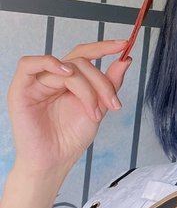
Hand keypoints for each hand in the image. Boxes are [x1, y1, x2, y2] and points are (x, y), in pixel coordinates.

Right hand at [7, 40, 131, 176]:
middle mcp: (53, 78)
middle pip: (81, 61)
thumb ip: (110, 83)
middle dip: (102, 81)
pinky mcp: (20, 89)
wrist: (55, 162)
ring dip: (86, 86)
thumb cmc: (71, 139)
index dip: (104, 47)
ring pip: (66, 66)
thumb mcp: (99, 107)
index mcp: (69, 80)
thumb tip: (126, 59)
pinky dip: (51, 64)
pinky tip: (67, 75)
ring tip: (94, 109)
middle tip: (113, 103)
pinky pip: (29, 65)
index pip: (85, 55)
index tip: (124, 45)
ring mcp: (36, 82)